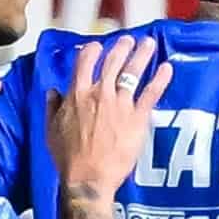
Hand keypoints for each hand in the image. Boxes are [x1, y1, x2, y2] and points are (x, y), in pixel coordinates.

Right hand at [48, 34, 170, 199]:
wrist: (88, 178)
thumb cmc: (68, 158)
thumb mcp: (51, 130)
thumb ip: (53, 107)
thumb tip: (53, 91)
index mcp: (77, 94)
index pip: (85, 62)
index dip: (92, 50)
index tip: (97, 46)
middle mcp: (99, 94)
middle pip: (112, 62)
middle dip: (121, 47)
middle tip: (128, 40)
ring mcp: (120, 104)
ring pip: (132, 72)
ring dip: (141, 55)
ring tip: (148, 43)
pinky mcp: (137, 118)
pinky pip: (151, 93)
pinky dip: (160, 79)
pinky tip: (167, 68)